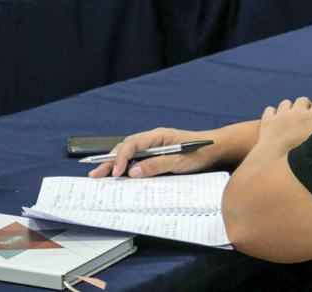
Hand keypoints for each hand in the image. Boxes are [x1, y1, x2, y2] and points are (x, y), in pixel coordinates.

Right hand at [88, 128, 221, 178]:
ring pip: (129, 153)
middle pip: (126, 147)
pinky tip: (118, 174)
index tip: (116, 173)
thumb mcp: (181, 161)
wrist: (216, 148)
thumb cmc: (201, 152)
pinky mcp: (157, 154)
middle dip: (110, 161)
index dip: (121, 158)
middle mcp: (154, 139)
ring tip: (100, 175)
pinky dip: (126, 166)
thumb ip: (157, 165)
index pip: (133, 144)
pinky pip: (138, 158)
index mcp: (158, 136)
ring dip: (115, 163)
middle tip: (95, 174)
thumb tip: (134, 172)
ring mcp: (155, 146)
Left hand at [258, 96, 311, 149]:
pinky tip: (274, 120)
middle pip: (303, 100)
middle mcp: (297, 112)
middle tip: (308, 116)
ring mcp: (280, 115)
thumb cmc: (301, 154)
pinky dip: (272, 114)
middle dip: (306, 105)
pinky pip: (269, 110)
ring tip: (290, 118)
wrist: (275, 157)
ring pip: (285, 103)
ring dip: (289, 108)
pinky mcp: (267, 121)